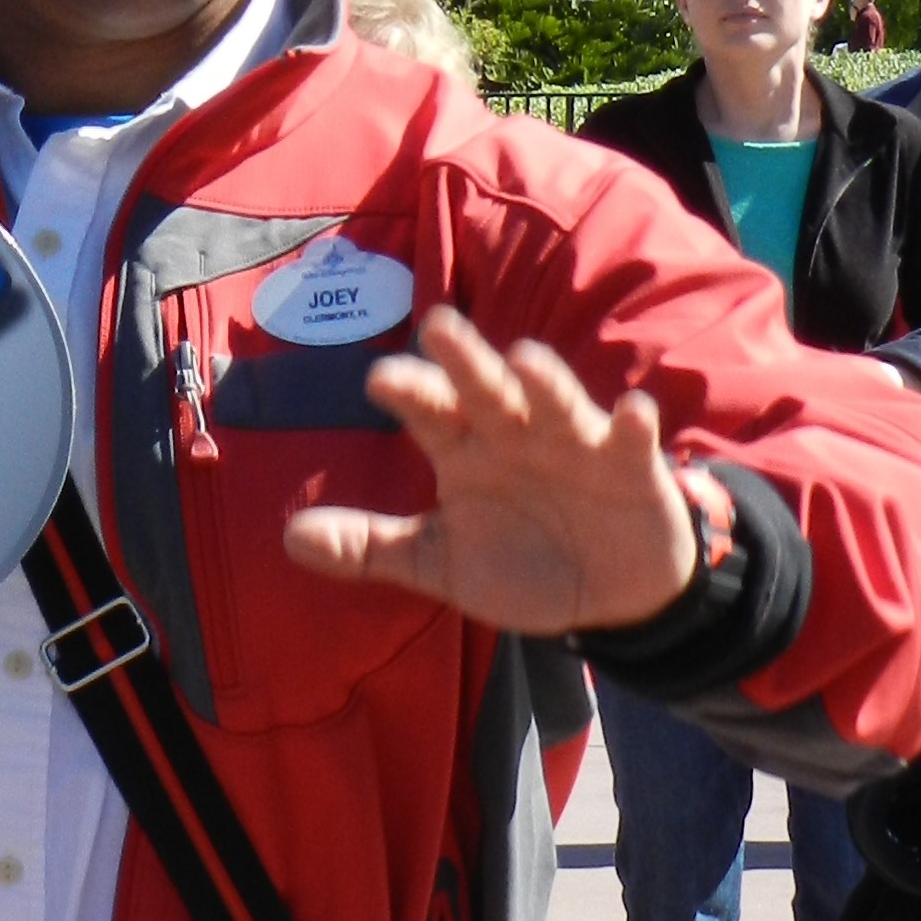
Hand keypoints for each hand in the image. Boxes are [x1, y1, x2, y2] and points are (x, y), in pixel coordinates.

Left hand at [283, 304, 695, 635]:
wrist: (610, 594)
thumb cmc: (521, 564)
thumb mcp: (440, 562)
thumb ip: (371, 548)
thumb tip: (289, 538)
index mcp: (465, 449)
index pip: (429, 411)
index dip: (409, 392)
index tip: (379, 379)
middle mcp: (514, 433)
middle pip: (484, 389)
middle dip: (463, 360)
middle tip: (438, 326)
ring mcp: (574, 444)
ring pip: (556, 401)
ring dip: (544, 381)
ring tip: (524, 361)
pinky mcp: (630, 465)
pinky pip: (631, 440)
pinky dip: (632, 426)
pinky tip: (631, 413)